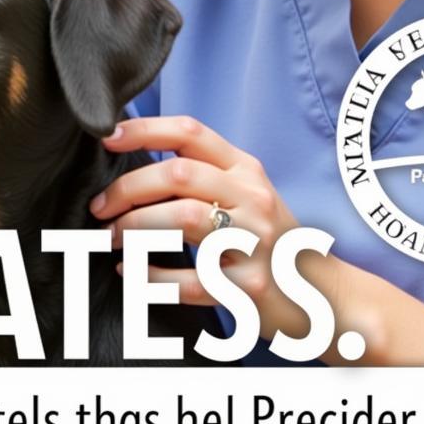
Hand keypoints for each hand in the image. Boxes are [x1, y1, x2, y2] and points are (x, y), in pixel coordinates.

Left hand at [90, 116, 308, 340]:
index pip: (190, 132)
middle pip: (177, 174)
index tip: (106, 138)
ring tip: (112, 239)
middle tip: (99, 209)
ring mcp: (255, 241)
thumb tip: (131, 167)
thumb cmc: (269, 241)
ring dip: (134, 229)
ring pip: (181, 219)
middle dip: (127, 189)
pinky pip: (188, 279)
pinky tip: (132, 274)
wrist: (323, 294)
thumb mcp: (246, 196)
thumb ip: (201, 177)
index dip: (143, 129)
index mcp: (246, 170)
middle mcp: (253, 198)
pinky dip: (150, 277)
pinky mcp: (250, 286)